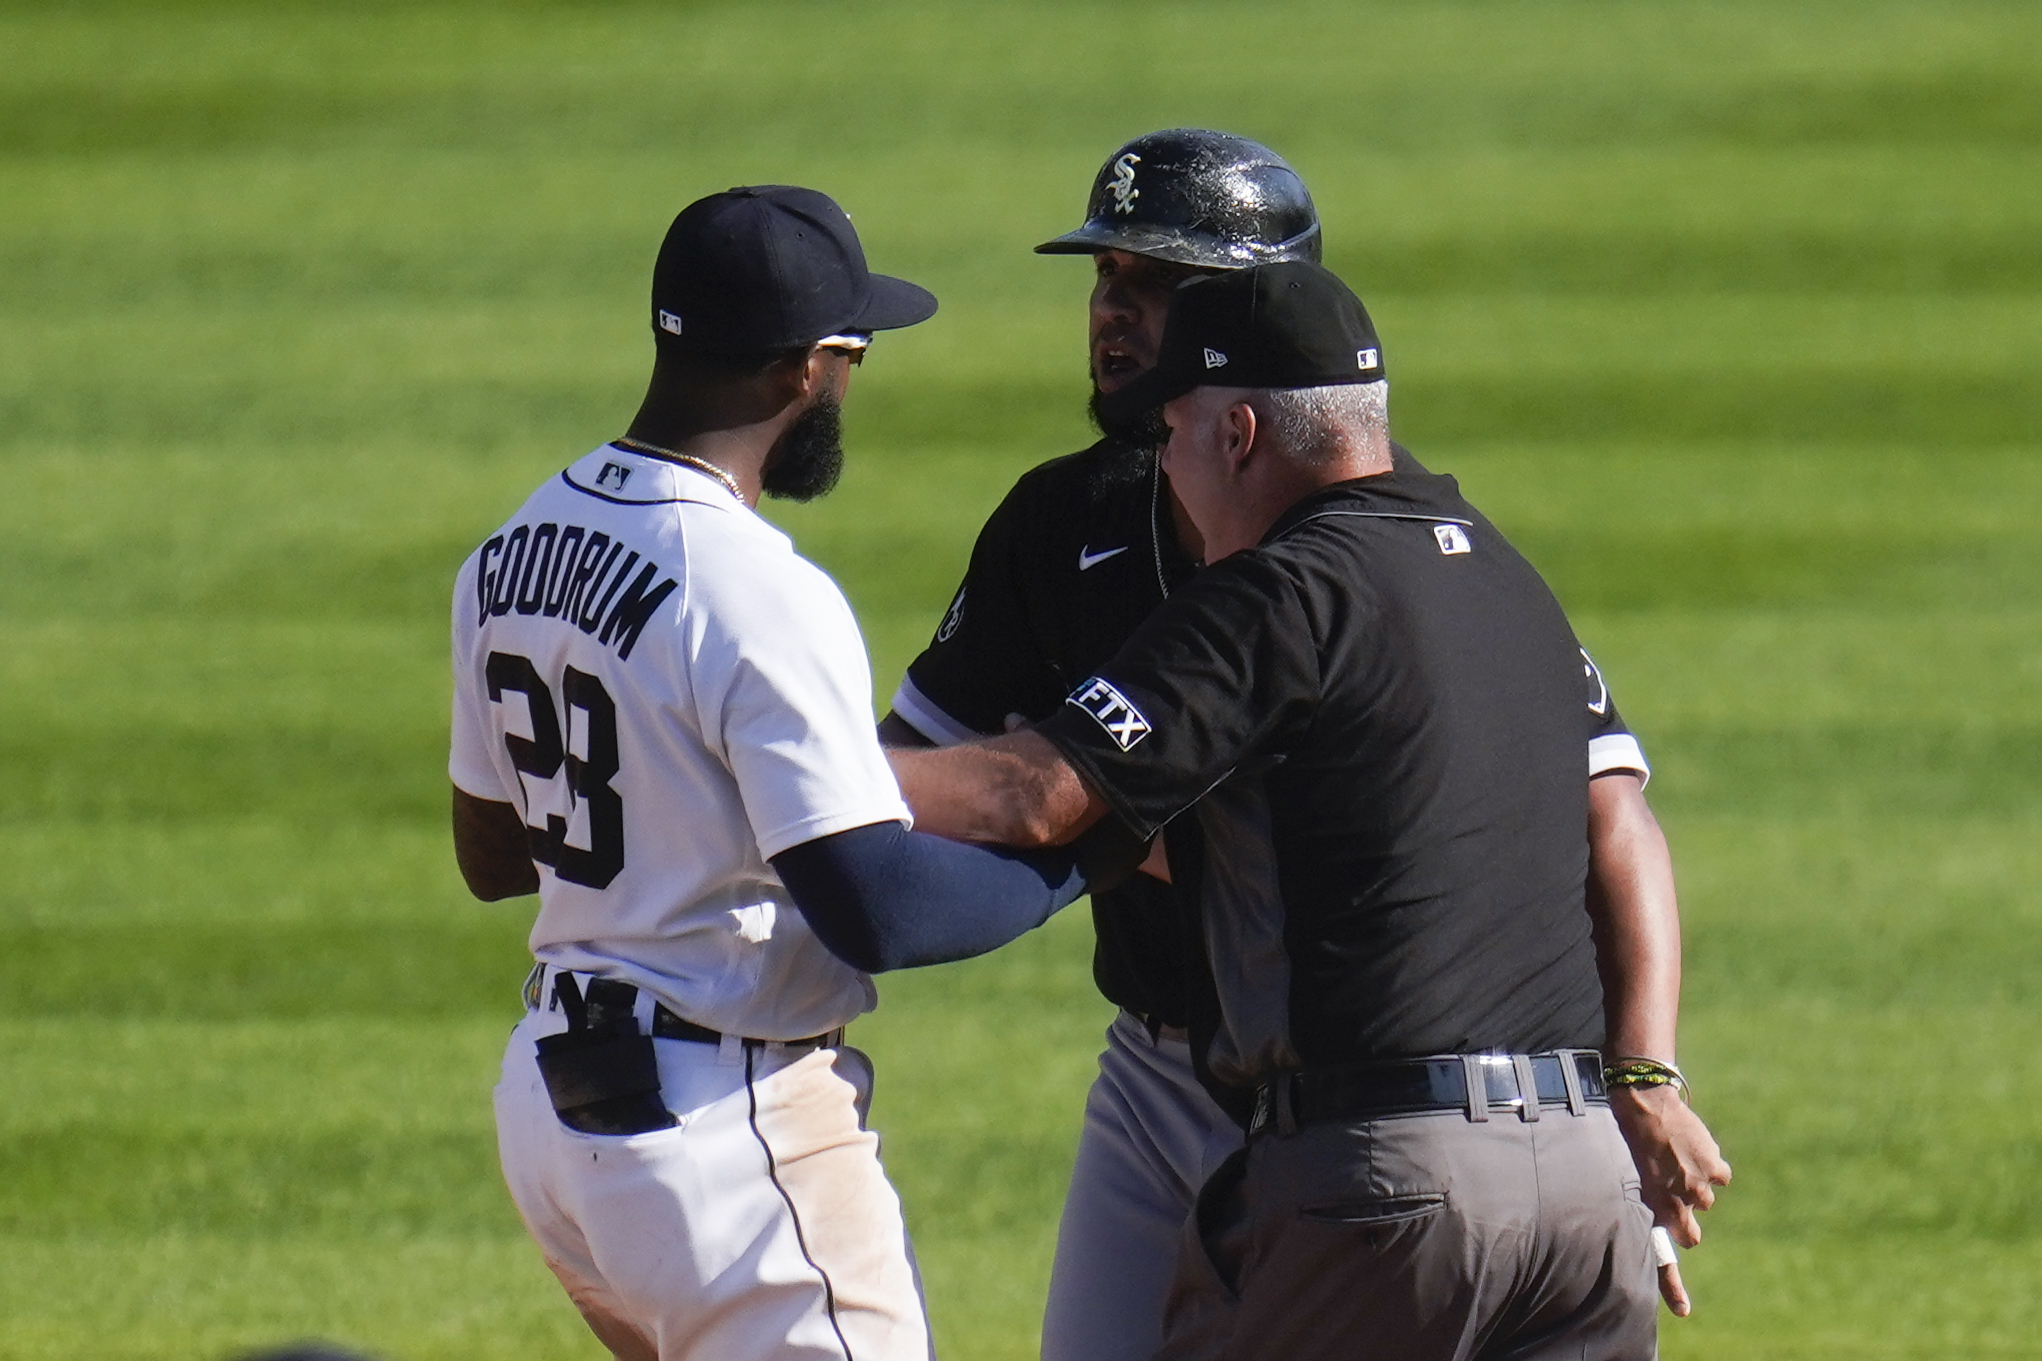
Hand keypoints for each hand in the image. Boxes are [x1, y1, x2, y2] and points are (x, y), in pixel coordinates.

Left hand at [1609, 1083, 1731, 1314]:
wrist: (1641, 1098)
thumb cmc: (1621, 1134)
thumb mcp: (1618, 1172)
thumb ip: (1637, 1199)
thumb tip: (1649, 1217)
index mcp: (1648, 1208)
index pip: (1660, 1258)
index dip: (1671, 1288)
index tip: (1683, 1312)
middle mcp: (1676, 1205)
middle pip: (1691, 1235)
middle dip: (1685, 1221)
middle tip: (1672, 1194)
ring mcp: (1698, 1188)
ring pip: (1705, 1200)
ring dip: (1694, 1185)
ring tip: (1672, 1158)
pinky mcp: (1714, 1168)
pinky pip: (1719, 1175)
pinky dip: (1709, 1163)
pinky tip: (1689, 1144)